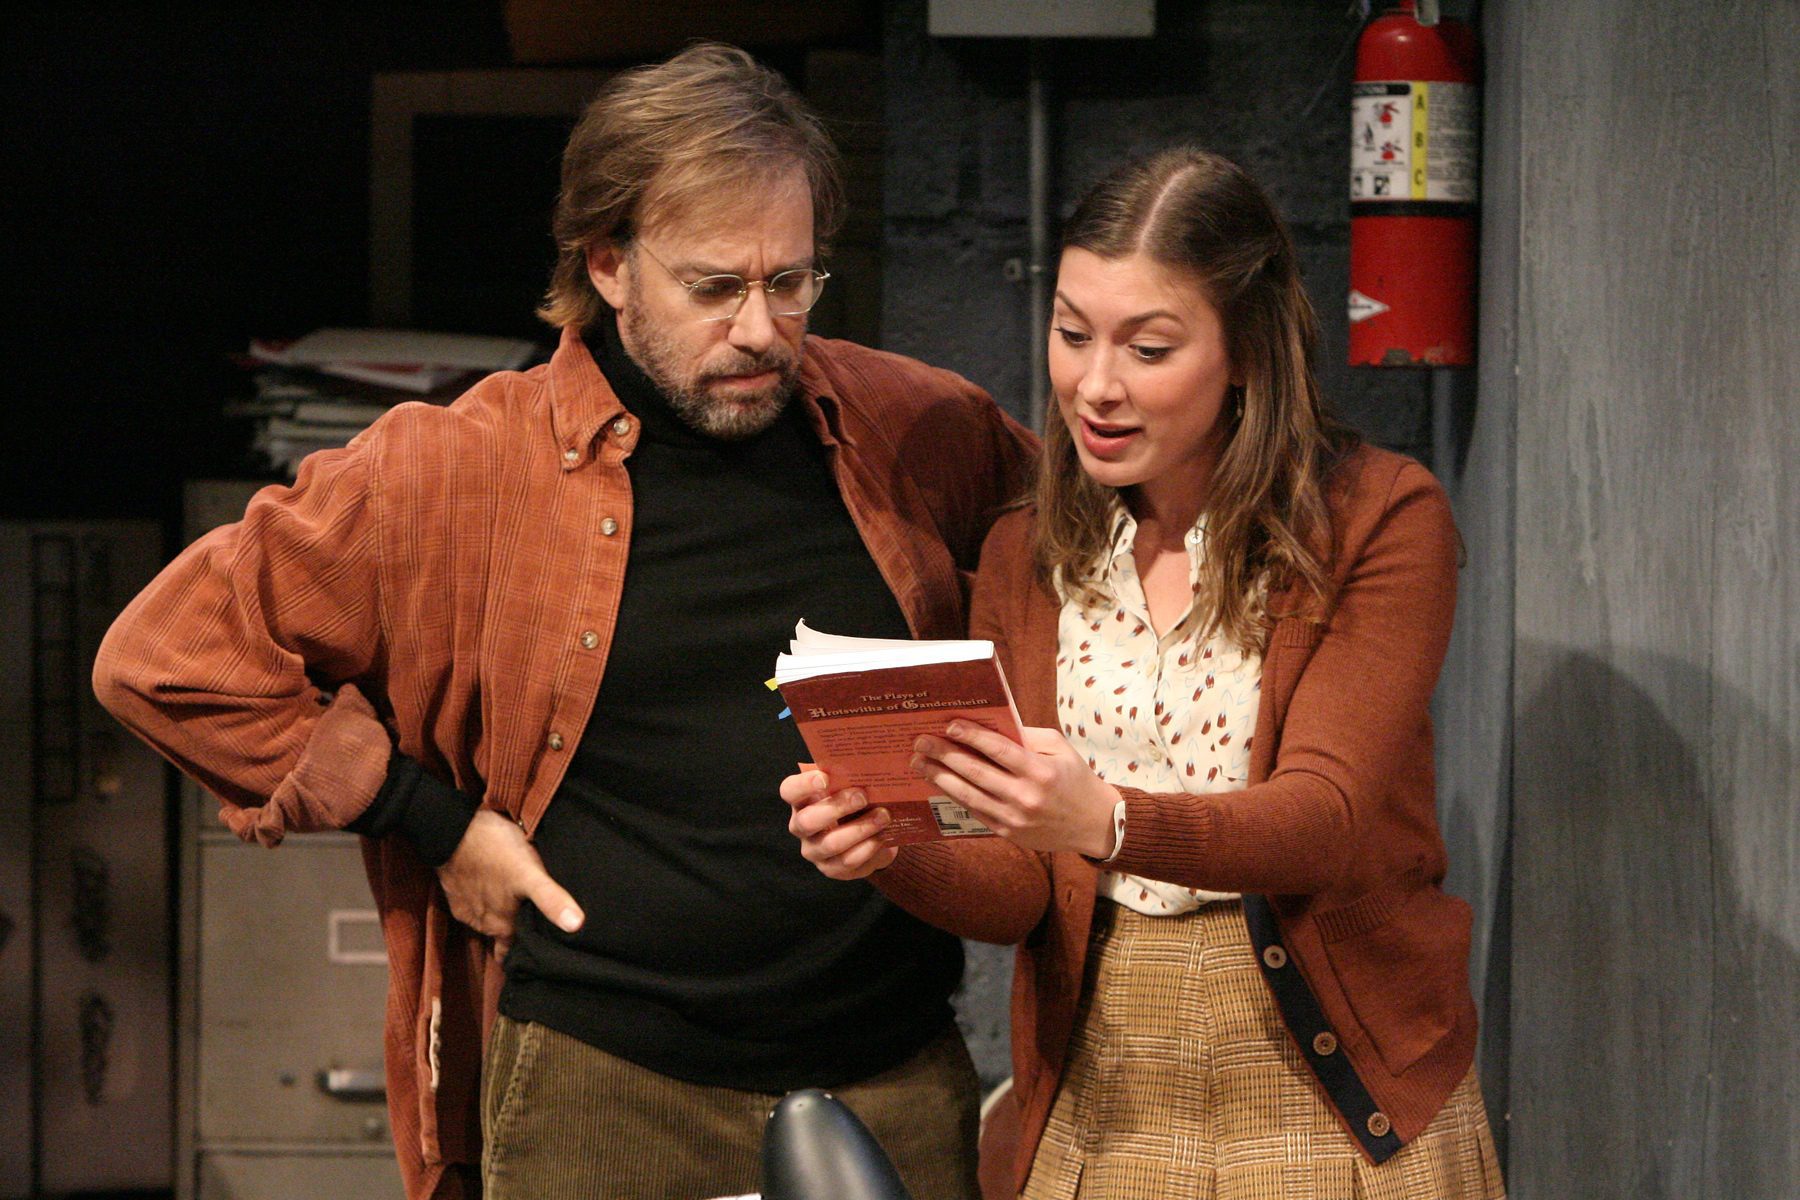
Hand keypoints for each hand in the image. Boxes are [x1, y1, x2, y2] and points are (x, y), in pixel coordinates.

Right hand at [436, 809, 582, 958]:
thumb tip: (576, 926)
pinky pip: (475, 904)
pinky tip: (496, 886)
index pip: (514, 952)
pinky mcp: (455, 894)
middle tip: (535, 927)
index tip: (538, 958)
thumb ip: (550, 899)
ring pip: (489, 921)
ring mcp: (467, 910)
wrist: (451, 830)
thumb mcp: (529, 873)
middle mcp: (482, 925)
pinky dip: (485, 899)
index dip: (525, 956)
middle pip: (503, 937)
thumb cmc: (494, 850)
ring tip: (517, 903)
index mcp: (502, 926)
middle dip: (517, 936)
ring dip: (501, 914)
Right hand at [781, 769, 899, 879]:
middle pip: (808, 820)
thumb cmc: (854, 802)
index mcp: (801, 800)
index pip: (790, 791)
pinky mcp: (831, 869)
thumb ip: (851, 776)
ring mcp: (814, 850)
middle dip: (837, 807)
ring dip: (860, 828)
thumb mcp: (850, 787)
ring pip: (831, 843)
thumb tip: (869, 764)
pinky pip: (848, 861)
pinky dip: (868, 847)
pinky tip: (882, 836)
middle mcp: (801, 826)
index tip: (825, 778)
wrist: (867, 834)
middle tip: (863, 796)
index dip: (804, 785)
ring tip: (883, 816)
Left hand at [911, 723, 1119, 856]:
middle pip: (975, 772)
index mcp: (1040, 771)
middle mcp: (1025, 796)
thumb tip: (989, 724)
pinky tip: (939, 783)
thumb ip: (1026, 736)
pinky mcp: (1007, 833)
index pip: (998, 750)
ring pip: (968, 795)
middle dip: (944, 755)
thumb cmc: (1074, 778)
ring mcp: (1014, 818)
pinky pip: (974, 811)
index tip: (948, 725)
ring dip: (940, 777)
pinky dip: (954, 796)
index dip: (971, 736)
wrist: (1093, 824)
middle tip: (921, 742)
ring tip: (919, 763)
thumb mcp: (1059, 748)